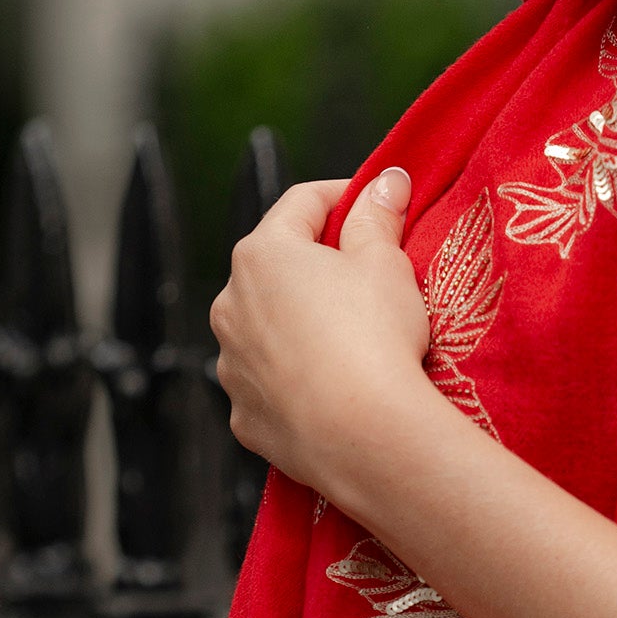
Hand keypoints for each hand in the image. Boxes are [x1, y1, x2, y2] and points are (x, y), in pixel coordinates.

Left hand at [211, 169, 432, 494]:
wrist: (364, 436)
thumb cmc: (374, 337)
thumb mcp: (386, 264)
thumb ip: (378, 216)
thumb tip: (386, 181)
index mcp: (262, 254)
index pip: (302, 204)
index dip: (345, 196)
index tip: (377, 204)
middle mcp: (229, 303)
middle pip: (277, 268)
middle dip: (319, 267)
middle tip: (369, 278)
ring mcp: (231, 362)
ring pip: (267, 328)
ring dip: (301, 324)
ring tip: (352, 341)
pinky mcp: (243, 414)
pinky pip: (270, 383)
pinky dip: (295, 378)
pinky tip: (333, 387)